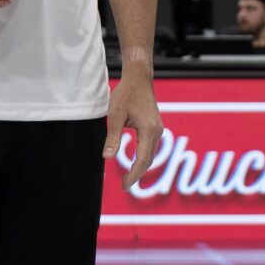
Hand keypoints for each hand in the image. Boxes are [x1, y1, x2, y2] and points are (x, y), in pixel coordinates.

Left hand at [106, 73, 164, 190]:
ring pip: (151, 154)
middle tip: (124, 186)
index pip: (142, 159)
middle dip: (137, 174)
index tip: (124, 186)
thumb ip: (112, 138)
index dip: (133, 175)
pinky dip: (143, 158)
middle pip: (149, 159)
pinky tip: (134, 162)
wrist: (138, 78)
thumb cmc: (126, 94)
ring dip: (141, 167)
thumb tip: (107, 158)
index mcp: (148, 129)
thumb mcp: (115, 116)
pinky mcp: (156, 126)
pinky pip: (151, 147)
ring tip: (128, 178)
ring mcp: (158, 128)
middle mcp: (157, 131)